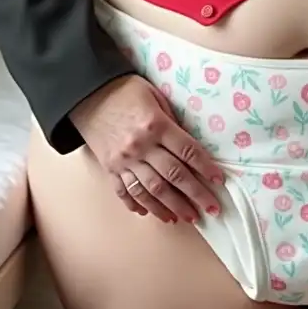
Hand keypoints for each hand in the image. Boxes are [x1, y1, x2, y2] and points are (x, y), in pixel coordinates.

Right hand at [69, 75, 223, 223]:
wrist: (88, 94)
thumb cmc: (126, 91)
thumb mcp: (155, 97)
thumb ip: (172, 121)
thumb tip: (189, 146)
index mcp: (155, 125)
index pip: (187, 151)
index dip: (206, 168)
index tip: (219, 181)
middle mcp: (140, 146)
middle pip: (173, 175)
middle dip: (195, 195)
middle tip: (212, 209)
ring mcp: (124, 161)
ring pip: (151, 190)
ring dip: (171, 206)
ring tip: (187, 217)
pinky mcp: (110, 169)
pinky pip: (126, 192)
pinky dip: (139, 205)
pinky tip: (152, 214)